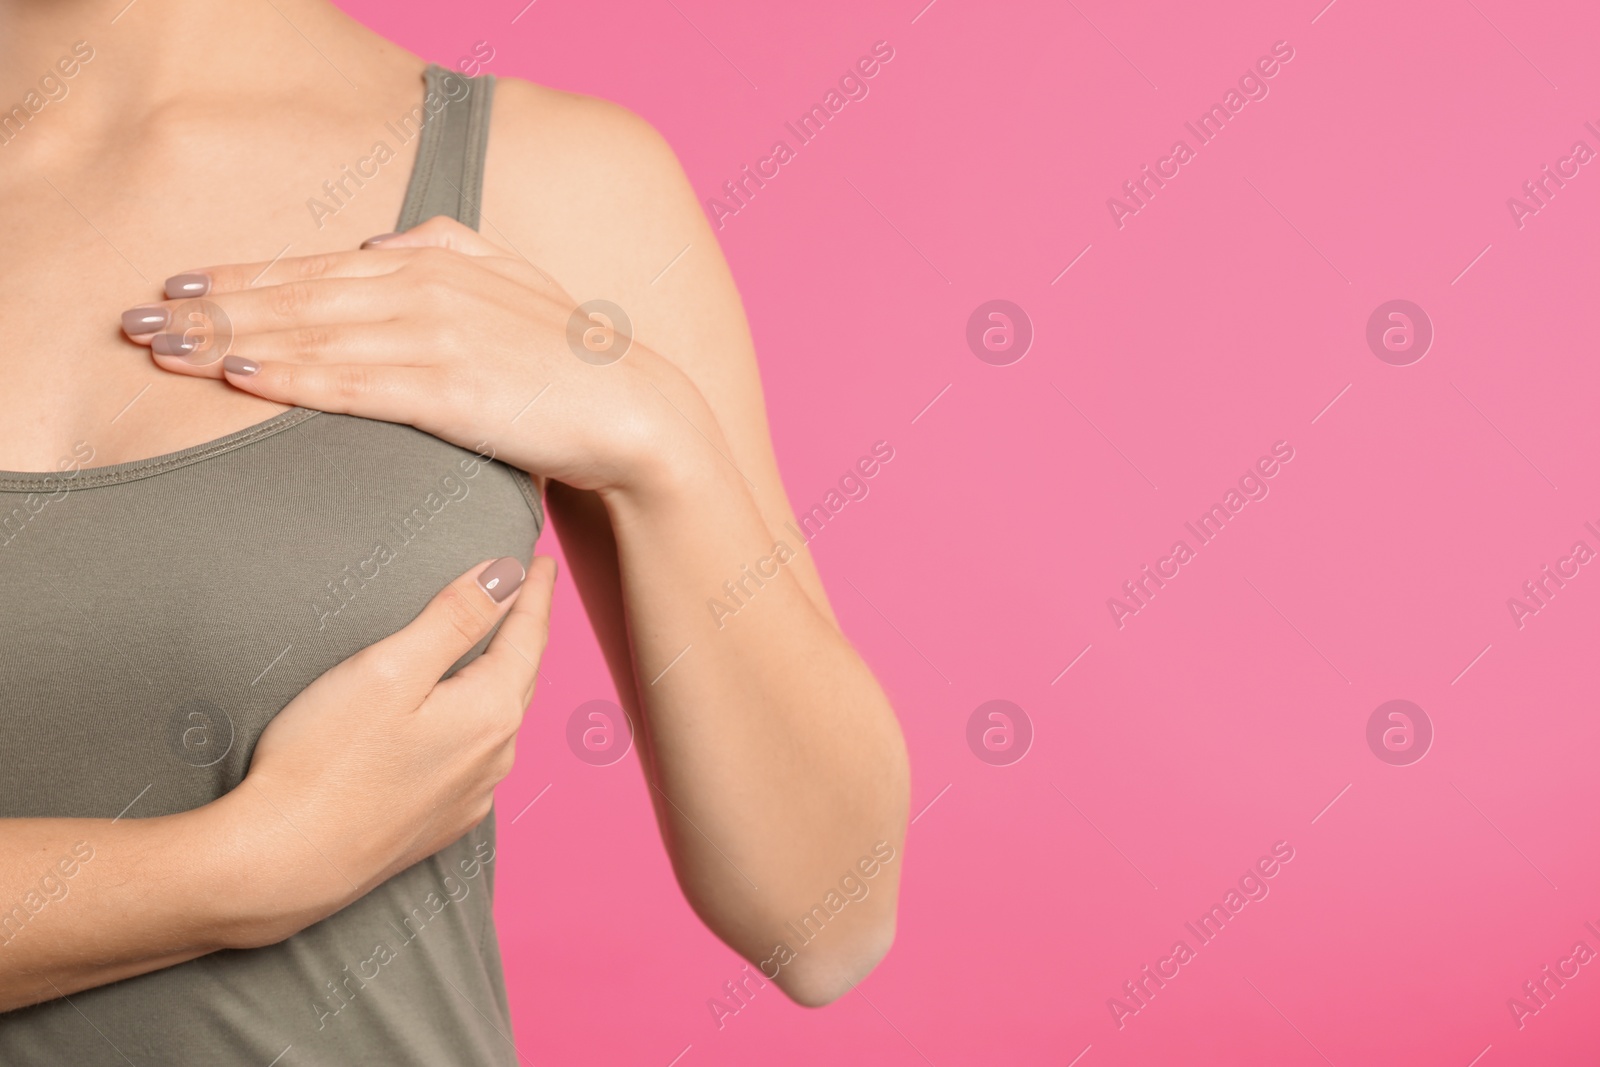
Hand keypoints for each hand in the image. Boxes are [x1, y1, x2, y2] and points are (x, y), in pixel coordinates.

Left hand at [121, 217, 711, 495]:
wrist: (633, 411)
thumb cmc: (568, 355)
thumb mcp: (511, 278)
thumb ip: (448, 245)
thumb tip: (380, 246)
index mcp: (432, 264)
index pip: (314, 270)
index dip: (237, 278)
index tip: (174, 290)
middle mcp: (424, 290)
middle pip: (294, 299)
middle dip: (208, 312)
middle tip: (136, 324)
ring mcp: (435, 339)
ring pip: (310, 338)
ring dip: (227, 346)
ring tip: (162, 354)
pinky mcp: (449, 392)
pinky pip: (353, 385)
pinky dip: (291, 379)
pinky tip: (240, 380)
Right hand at [219, 554, 555, 947]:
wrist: (281, 865)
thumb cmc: (325, 761)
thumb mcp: (390, 669)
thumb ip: (456, 618)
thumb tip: (509, 574)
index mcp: (490, 712)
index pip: (527, 636)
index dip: (535, 594)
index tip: (543, 561)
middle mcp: (495, 757)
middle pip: (521, 677)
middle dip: (527, 632)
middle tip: (530, 594)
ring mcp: (471, 796)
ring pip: (502, 721)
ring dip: (506, 679)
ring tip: (502, 650)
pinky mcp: (440, 824)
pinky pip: (478, 759)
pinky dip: (480, 723)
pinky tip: (465, 722)